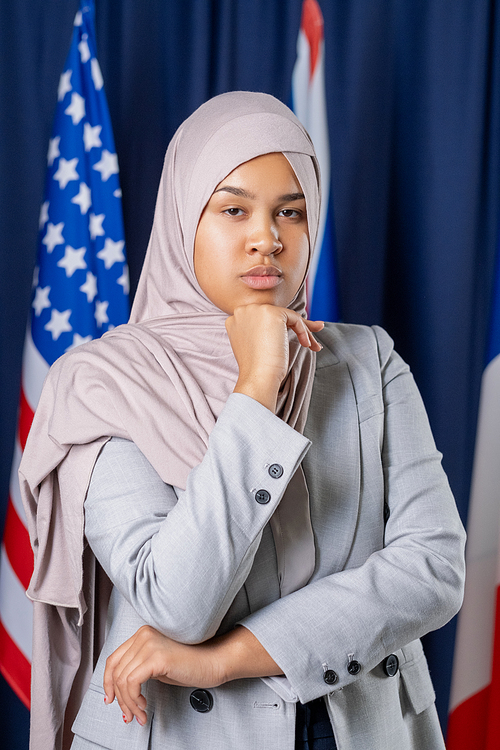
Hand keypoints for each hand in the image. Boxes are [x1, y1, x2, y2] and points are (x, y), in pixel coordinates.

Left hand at [103, 625, 282, 725]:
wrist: (214, 661)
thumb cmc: (190, 665)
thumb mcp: (158, 665)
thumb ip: (139, 668)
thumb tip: (118, 689)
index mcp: (142, 634)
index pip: (113, 659)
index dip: (108, 682)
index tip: (111, 700)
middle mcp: (143, 635)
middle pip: (116, 671)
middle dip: (120, 699)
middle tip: (129, 715)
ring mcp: (149, 644)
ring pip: (122, 680)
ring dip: (129, 703)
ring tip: (140, 714)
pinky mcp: (156, 657)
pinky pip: (132, 683)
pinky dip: (134, 700)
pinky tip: (144, 706)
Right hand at [226, 304, 323, 410]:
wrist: (258, 377)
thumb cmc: (258, 368)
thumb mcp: (257, 345)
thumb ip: (264, 331)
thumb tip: (289, 325)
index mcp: (236, 319)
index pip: (263, 318)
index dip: (281, 329)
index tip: (295, 340)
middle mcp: (243, 310)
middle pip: (276, 315)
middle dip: (297, 327)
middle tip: (310, 342)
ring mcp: (256, 310)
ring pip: (287, 316)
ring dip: (303, 331)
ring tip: (314, 346)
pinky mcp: (272, 313)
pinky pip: (294, 318)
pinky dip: (303, 331)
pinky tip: (307, 345)